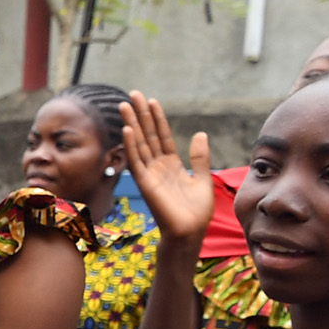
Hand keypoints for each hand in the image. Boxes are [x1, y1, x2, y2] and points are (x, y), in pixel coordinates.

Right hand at [121, 93, 213, 244]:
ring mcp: (150, 174)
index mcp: (171, 165)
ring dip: (132, 124)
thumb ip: (200, 157)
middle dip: (140, 115)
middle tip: (132, 94)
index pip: (163, 136)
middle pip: (148, 135)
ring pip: (140, 143)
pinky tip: (128, 130)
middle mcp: (158, 167)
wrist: (190, 233)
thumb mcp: (203, 179)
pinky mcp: (145, 184)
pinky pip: (136, 161)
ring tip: (125, 105)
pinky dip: (132, 145)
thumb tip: (201, 133)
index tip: (151, 101)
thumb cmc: (196, 212)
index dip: (157, 118)